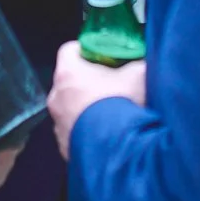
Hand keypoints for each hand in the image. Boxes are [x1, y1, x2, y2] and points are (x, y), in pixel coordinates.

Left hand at [49, 40, 146, 159]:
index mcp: (68, 73)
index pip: (69, 50)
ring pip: (70, 108)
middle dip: (88, 81)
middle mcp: (56, 97)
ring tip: (110, 113)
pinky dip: (87, 130)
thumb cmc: (122, 106)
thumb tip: (143, 62)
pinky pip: (74, 131)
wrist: (117, 151)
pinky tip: (106, 133)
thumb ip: (138, 64)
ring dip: (86, 108)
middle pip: (69, 81)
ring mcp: (57, 123)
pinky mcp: (64, 145)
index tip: (101, 55)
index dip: (86, 50)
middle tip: (110, 85)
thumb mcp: (138, 77)